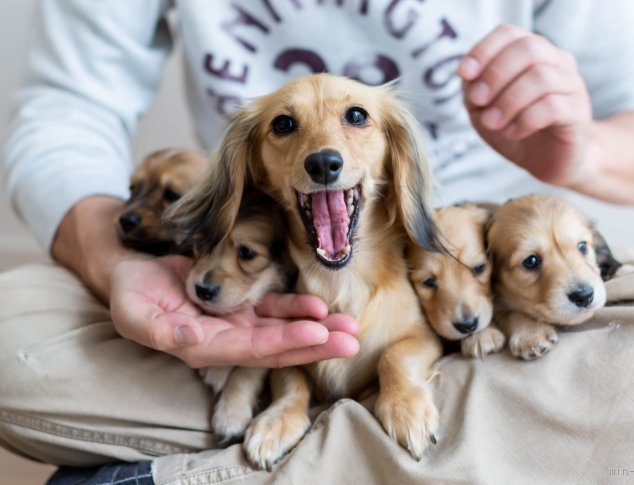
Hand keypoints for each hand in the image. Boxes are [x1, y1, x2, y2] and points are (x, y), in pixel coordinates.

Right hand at [109, 256, 359, 367]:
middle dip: (316, 344)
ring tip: (348, 326)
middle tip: (352, 341)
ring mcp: (236, 321)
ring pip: (282, 328)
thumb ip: (160, 329)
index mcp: (203, 346)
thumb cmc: (130, 293)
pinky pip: (274, 307)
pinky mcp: (240, 302)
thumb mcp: (133, 312)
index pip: (252, 350)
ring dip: (316, 328)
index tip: (319, 334)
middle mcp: (226, 338)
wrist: (132, 272)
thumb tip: (192, 338)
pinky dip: (297, 308)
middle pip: (278, 346)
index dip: (286, 343)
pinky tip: (320, 306)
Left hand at [459, 24, 593, 186]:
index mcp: (532, 53)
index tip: (464, 74)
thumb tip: (470, 77)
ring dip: (508, 101)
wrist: (548, 161)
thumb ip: (474, 90)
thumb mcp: (483, 110)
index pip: (509, 33)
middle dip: (495, 75)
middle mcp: (556, 61)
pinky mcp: (578, 112)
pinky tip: (512, 132)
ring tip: (492, 123)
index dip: (484, 50)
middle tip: (478, 102)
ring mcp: (572, 85)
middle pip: (529, 48)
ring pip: (541, 77)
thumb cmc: (515, 129)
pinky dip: (525, 120)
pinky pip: (553, 106)